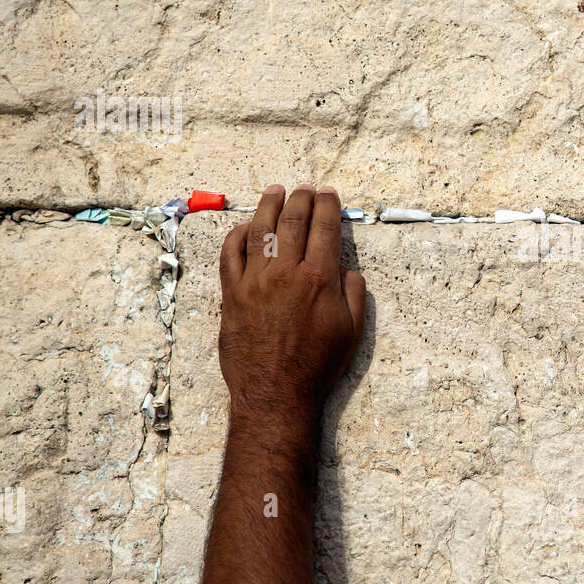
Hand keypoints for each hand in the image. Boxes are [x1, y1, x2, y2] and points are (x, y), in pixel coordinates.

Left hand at [217, 184, 365, 415]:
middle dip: (300, 198)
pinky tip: (245, 226)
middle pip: (293, 221)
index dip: (327, 205)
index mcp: (320, 280)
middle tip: (304, 189)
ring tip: (275, 191)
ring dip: (268, 205)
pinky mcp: (232, 294)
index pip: (324, 227)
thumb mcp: (352, 331)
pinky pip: (230, 254)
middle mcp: (286, 273)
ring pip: (260, 230)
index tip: (328, 194)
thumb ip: (353, 293)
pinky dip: (237, 235)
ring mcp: (255, 282)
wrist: (276, 393)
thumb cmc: (317, 366)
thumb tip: (345, 268)